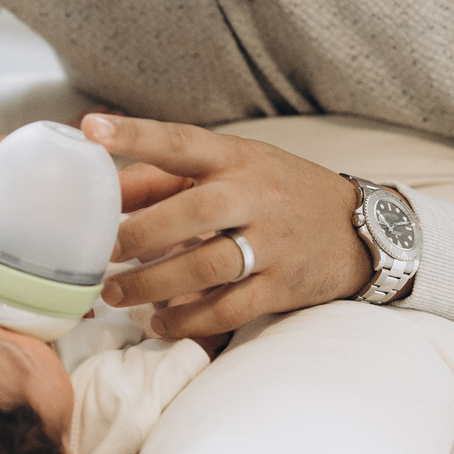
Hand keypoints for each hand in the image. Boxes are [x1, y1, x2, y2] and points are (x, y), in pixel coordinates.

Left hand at [83, 114, 371, 340]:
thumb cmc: (278, 193)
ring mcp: (274, 244)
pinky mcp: (283, 287)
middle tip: (103, 253)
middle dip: (141, 234)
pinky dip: (189, 321)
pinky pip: (230, 308)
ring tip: (117, 294)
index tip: (92, 130)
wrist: (361, 229)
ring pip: (208, 266)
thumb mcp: (233, 168)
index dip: (136, 135)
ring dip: (154, 284)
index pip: (182, 142)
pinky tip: (159, 323)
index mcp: (237, 159)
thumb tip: (104, 192)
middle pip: (194, 212)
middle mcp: (256, 196)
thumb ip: (166, 179)